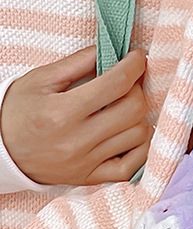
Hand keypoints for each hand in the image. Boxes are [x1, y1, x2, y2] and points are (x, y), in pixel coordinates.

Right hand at [0, 46, 153, 186]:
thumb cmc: (17, 111)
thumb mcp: (40, 80)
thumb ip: (78, 62)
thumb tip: (112, 50)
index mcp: (62, 112)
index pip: (115, 84)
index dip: (134, 65)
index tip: (137, 56)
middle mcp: (76, 140)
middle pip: (133, 110)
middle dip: (138, 89)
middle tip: (129, 82)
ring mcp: (85, 163)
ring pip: (138, 136)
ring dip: (140, 116)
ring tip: (125, 106)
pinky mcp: (89, 178)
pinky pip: (131, 167)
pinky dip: (140, 149)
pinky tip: (131, 133)